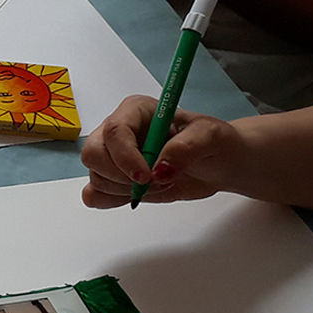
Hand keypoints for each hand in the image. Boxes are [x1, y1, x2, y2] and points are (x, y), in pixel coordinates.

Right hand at [81, 96, 240, 207]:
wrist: (219, 164)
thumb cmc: (214, 143)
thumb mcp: (210, 136)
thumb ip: (186, 147)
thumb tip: (159, 168)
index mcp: (135, 111)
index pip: (113, 131)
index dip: (125, 156)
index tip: (146, 176)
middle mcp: (118, 132)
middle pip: (93, 154)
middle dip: (121, 176)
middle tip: (155, 182)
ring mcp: (113, 157)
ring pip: (96, 177)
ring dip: (127, 190)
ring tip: (161, 184)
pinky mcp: (115, 180)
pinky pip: (95, 194)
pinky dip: (112, 200)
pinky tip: (139, 195)